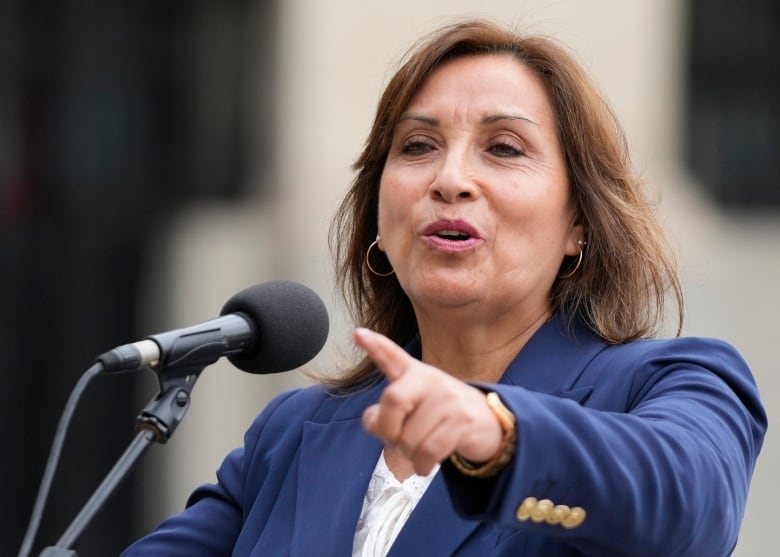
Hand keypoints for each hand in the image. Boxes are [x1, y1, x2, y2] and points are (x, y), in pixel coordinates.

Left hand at [353, 328, 503, 475]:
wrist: (487, 422)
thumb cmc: (440, 415)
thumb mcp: (414, 407)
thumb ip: (387, 413)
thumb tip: (374, 422)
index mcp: (414, 373)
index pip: (392, 356)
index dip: (375, 346)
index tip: (357, 334)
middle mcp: (430, 379)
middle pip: (393, 400)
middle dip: (387, 429)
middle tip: (395, 440)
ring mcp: (449, 398)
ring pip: (411, 436)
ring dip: (408, 454)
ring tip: (417, 452)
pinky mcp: (463, 420)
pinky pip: (429, 450)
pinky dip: (421, 465)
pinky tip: (424, 465)